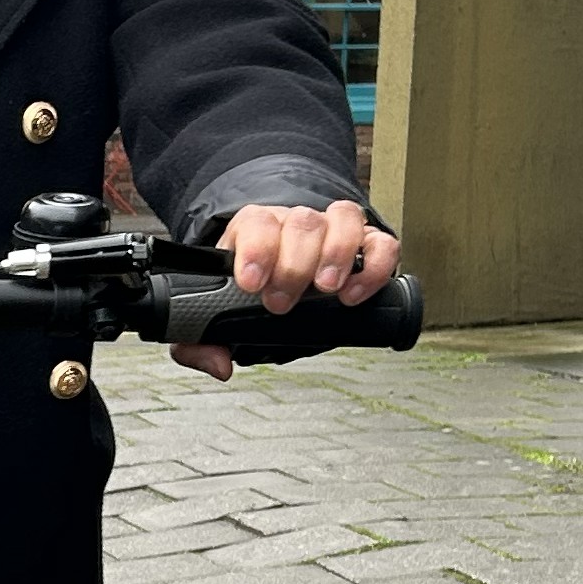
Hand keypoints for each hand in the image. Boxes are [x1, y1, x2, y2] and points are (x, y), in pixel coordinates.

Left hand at [172, 199, 399, 379]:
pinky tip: (355, 294)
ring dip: (337, 253)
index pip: (257, 222)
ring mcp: (334, 231)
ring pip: (343, 219)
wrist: (283, 280)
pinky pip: (381, 243)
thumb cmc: (252, 294)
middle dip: (293, 265)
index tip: (252, 283)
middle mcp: (296, 223)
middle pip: (301, 221)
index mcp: (255, 230)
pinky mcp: (368, 247)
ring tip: (327, 290)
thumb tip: (219, 365)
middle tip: (281, 303)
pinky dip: (374, 266)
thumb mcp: (215, 316)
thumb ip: (201, 342)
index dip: (256, 249)